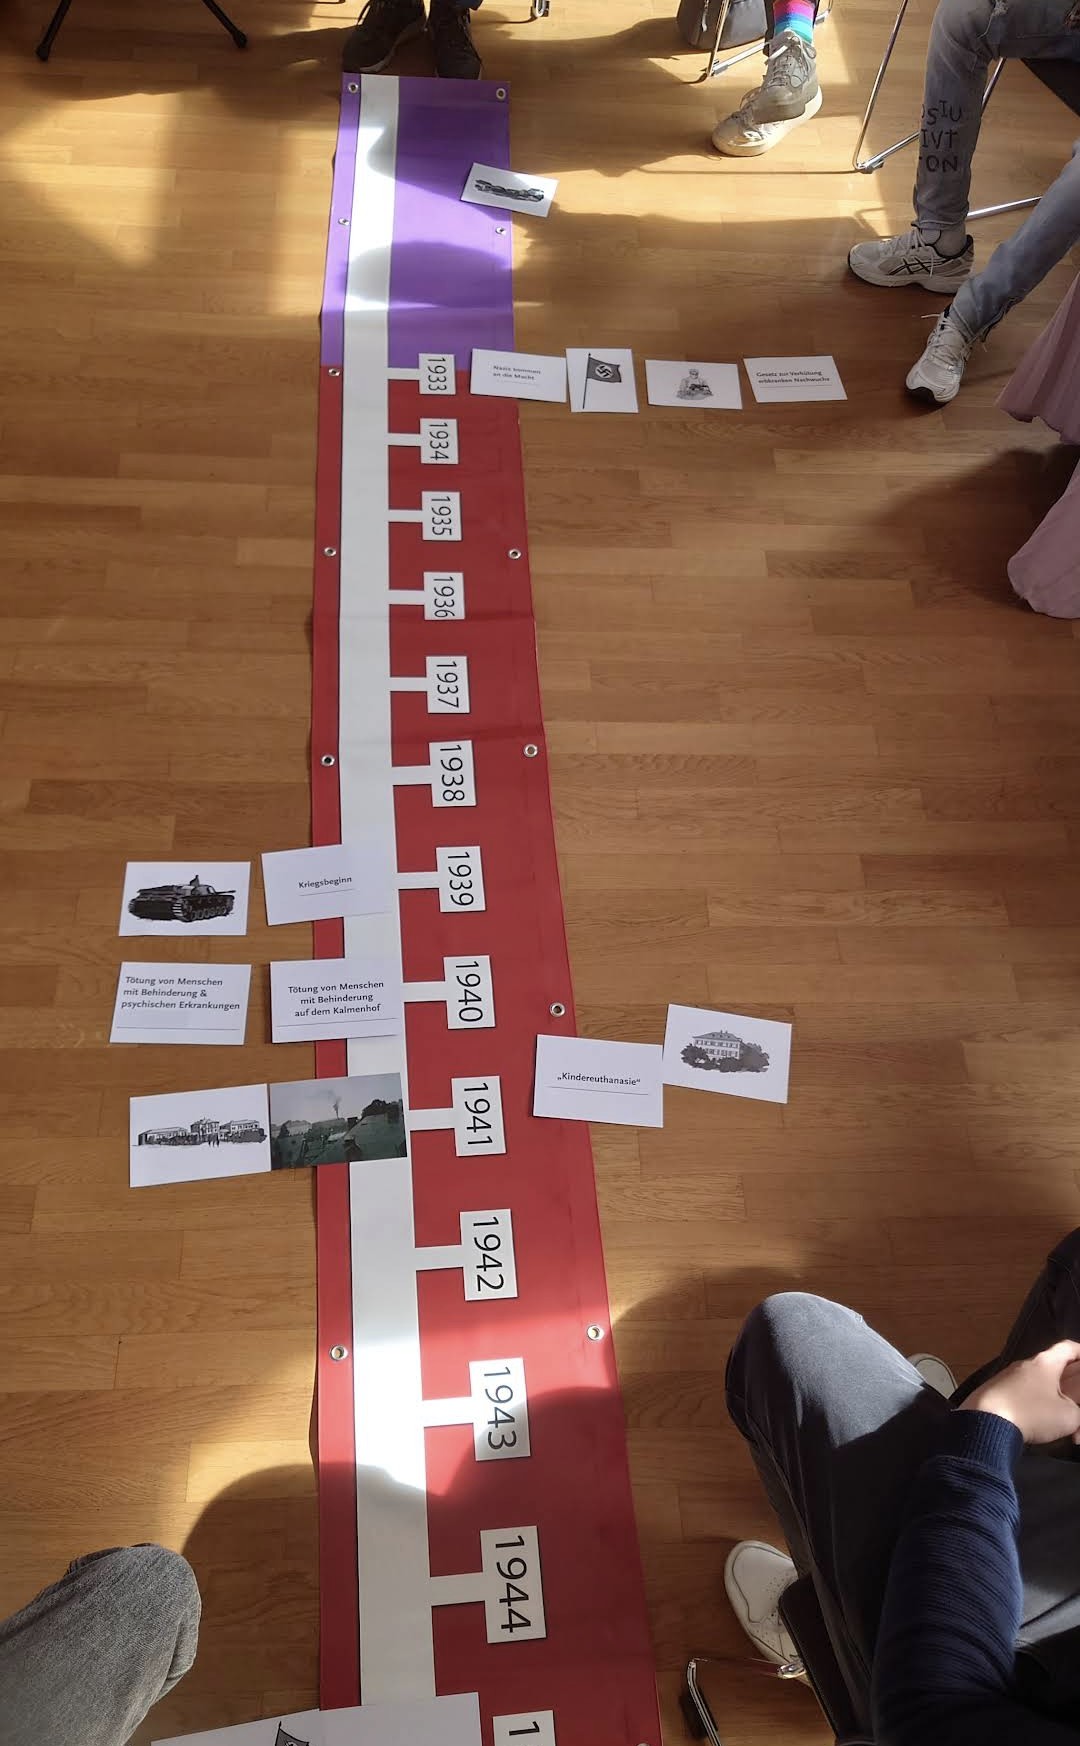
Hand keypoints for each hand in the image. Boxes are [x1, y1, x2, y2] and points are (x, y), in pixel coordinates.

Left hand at [960, 1342, 1079, 1443]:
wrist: (985, 1421)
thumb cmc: (1032, 1413)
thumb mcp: (1068, 1417)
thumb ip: (1078, 1413)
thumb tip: (1073, 1413)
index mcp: (1045, 1363)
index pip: (1067, 1348)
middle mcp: (1025, 1365)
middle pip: (1053, 1369)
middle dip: (1068, 1386)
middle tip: (1076, 1401)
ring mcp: (1007, 1377)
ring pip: (1038, 1386)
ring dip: (1052, 1403)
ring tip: (1061, 1425)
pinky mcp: (995, 1392)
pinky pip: (1021, 1395)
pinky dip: (1034, 1408)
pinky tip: (1036, 1427)